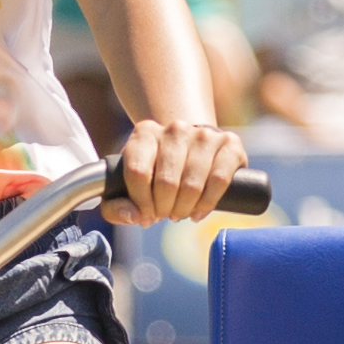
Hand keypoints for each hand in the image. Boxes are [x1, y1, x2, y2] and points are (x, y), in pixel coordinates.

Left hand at [107, 119, 247, 222]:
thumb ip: (114, 206)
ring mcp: (204, 134)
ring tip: (181, 212)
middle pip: (166, 183)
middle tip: (165, 214)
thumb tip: (133, 216)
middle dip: (164, 209)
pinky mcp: (229, 143)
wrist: (191, 149)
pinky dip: (207, 203)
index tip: (145, 215)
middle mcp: (175, 128)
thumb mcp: (127, 186)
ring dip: (185, 209)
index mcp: (144, 132)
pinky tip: (199, 210)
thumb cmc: (156, 172)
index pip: (138, 173)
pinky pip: (219, 181)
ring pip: (192, 185)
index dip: (141, 203)